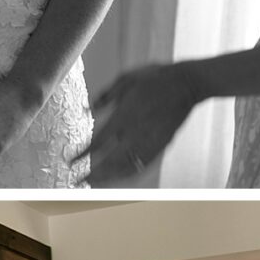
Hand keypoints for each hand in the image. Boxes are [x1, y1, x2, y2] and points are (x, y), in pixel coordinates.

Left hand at [77, 62, 200, 183]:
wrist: (188, 82)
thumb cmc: (156, 77)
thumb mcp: (127, 78)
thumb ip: (106, 95)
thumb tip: (89, 109)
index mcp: (125, 115)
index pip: (99, 142)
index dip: (83, 154)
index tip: (71, 161)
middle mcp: (137, 131)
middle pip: (110, 160)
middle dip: (93, 173)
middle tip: (78, 181)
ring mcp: (151, 140)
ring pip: (126, 166)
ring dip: (109, 177)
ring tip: (95, 182)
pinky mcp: (162, 144)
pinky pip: (143, 165)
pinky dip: (128, 174)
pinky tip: (119, 177)